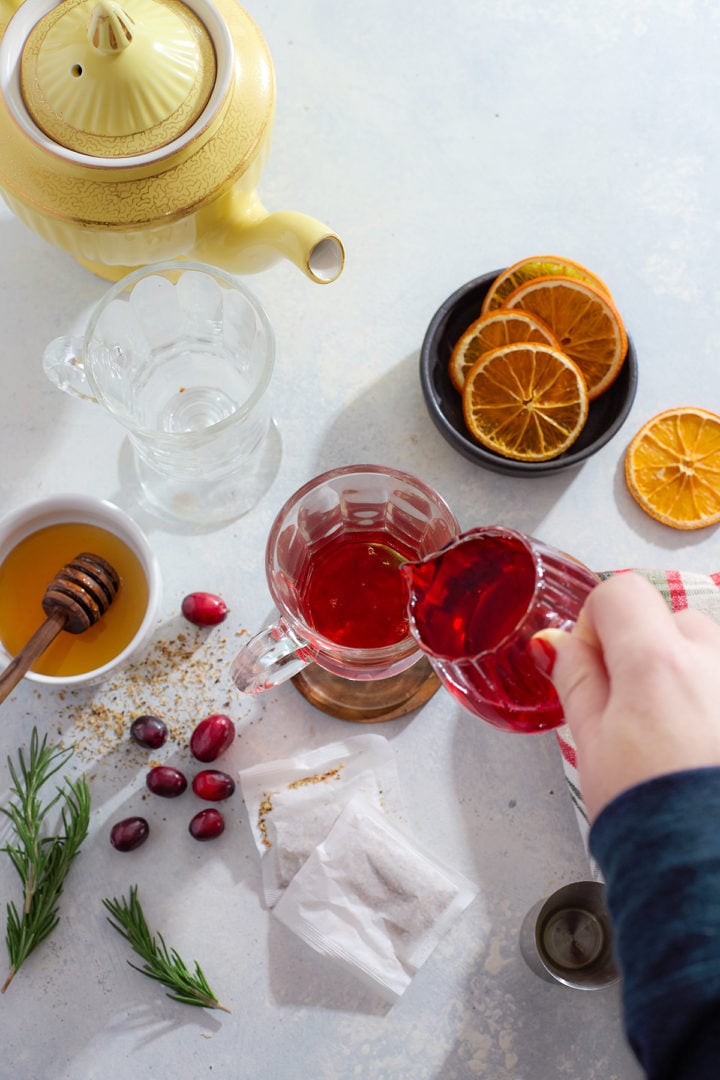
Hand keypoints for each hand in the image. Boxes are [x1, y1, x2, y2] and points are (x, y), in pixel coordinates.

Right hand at [532, 572, 719, 820]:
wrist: (705, 868)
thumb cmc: (650, 816)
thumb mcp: (591, 743)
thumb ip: (575, 678)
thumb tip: (555, 642)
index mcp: (658, 662)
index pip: (620, 591)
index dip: (596, 622)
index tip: (593, 662)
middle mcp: (714, 660)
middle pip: (669, 619)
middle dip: (645, 650)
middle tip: (632, 710)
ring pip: (707, 651)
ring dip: (687, 674)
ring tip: (675, 735)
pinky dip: (712, 699)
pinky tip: (702, 746)